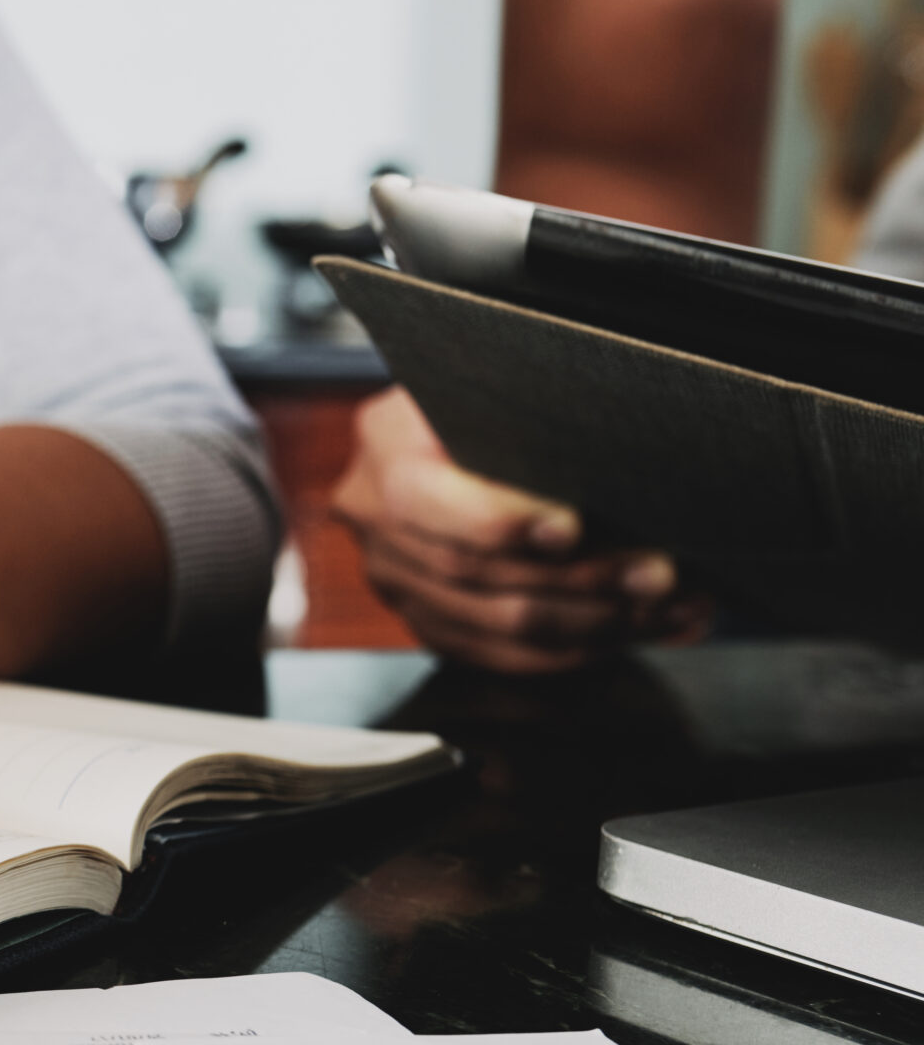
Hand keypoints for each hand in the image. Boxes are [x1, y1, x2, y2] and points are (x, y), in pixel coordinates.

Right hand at [329, 388, 709, 672]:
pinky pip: (501, 655)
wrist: (464, 428)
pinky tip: (636, 629)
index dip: (500, 521)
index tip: (574, 528)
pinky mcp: (428, 620)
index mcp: (387, 444)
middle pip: (472, 572)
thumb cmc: (500, 399)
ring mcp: (395, 576)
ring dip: (596, 622)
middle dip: (579, 579)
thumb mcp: (503, 389)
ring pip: (496, 625)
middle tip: (657, 574)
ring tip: (669, 606)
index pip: (423, 498)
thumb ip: (532, 422)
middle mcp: (375, 516)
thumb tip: (618, 457)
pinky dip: (576, 649)